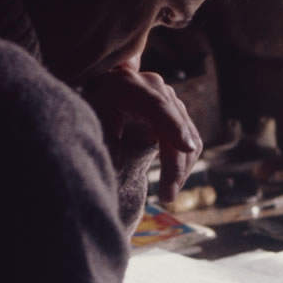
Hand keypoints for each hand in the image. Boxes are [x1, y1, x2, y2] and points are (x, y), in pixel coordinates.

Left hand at [82, 59, 202, 202]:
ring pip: (189, 137)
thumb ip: (106, 137)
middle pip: (178, 129)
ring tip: (168, 195)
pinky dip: (183, 162)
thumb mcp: (93, 115)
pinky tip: (173, 180)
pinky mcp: (177, 113)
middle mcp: (157, 89)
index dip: (174, 126)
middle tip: (167, 197)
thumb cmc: (96, 102)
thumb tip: (117, 167)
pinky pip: (190, 139)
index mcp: (131, 86)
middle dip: (176, 166)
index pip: (158, 107)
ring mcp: (170, 100)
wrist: (105, 86)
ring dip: (182, 168)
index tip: (186, 148)